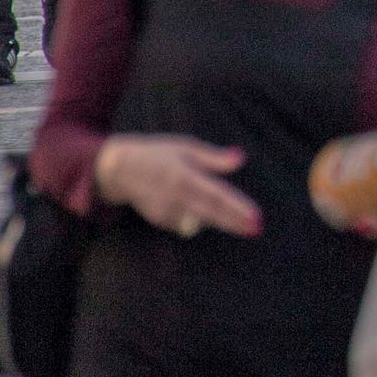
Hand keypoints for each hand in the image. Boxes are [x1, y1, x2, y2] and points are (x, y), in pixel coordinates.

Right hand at [94, 135, 260, 237]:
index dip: (236, 206)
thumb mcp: (185, 147)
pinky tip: (209, 213)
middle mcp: (175, 196)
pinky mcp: (160, 220)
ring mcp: (166, 211)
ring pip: (201, 220)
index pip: (216, 194)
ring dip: (222, 222)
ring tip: (244, 225)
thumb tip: (241, 158)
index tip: (255, 215)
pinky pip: (187, 223)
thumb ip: (214, 157)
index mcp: (184, 175)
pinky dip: (200, 219)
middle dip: (235, 222)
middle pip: (211, 213)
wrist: (120, 169)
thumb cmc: (158, 154)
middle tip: (256, 228)